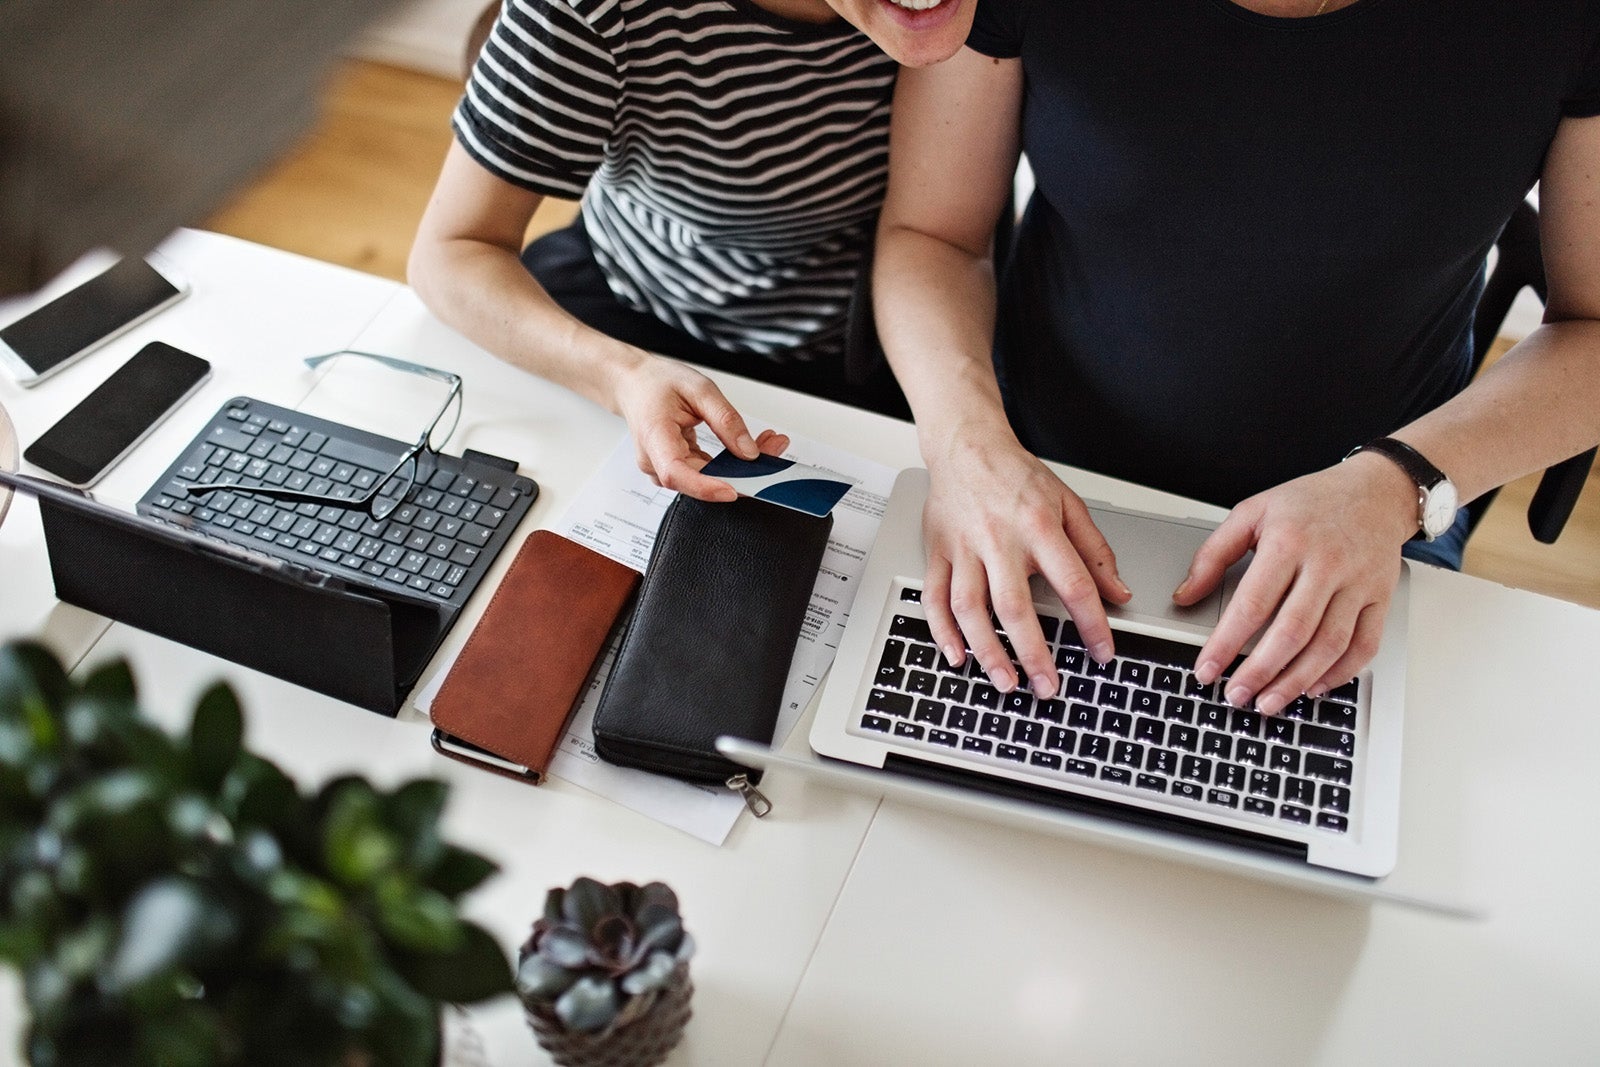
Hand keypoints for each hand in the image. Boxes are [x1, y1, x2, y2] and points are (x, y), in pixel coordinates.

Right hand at [608, 352, 788, 500]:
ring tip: (768, 443)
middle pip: (699, 479)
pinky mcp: (675, 469)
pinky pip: (704, 474)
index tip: (733, 489)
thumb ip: (726, 419)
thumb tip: (748, 451)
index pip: (676, 472)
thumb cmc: (658, 383)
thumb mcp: (699, 389)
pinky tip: (748, 449)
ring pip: (706, 479)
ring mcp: (663, 468)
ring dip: (739, 467)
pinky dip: (729, 464)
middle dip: (741, 470)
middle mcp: (654, 460)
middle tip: (774, 448)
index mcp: (654, 435)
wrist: (635, 385)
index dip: (705, 486)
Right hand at [921, 432, 1130, 698]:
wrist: (966, 446)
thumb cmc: (1016, 476)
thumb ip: (1095, 551)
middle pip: (1014, 606)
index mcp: (1039, 527)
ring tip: (1004, 682)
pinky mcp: (938, 552)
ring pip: (970, 608)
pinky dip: (941, 631)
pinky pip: (934, 597)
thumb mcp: (1068, 504)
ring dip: (986, 650)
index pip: (1073, 584)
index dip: (1092, 624)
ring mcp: (964, 548)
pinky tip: (956, 656)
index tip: (1102, 653)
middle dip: (1033, 653)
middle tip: (1047, 687)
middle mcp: (999, 540)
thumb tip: (1118, 593)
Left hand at [1173, 454, 1419, 714]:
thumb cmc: (1310, 503)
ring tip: (1269, 702)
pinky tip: (1314, 687)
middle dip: (1260, 671)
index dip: (1226, 644)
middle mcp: (1326, 565)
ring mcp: (1358, 583)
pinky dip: (1341, 673)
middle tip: (1236, 696)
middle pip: (1292, 631)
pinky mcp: (1380, 598)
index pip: (1252, 604)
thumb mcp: (1252, 512)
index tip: (1206, 670)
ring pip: (1329, 645)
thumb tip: (1184, 595)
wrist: (1376, 491)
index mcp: (1288, 542)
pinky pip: (1365, 645)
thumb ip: (1213, 555)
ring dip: (1296, 681)